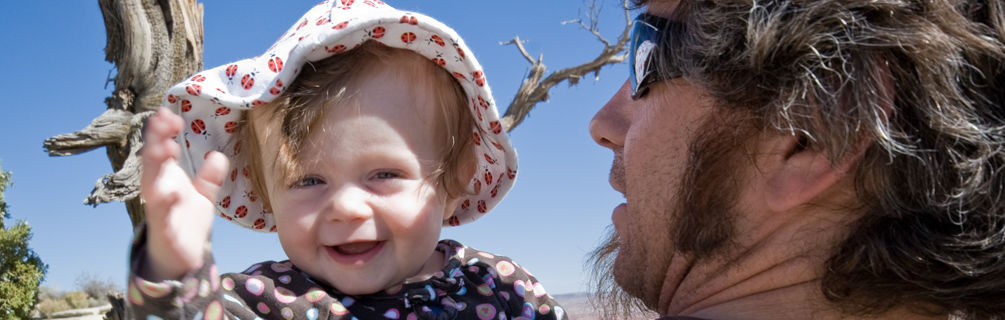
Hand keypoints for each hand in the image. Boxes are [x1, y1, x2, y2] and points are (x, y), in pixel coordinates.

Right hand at [140, 108, 228, 280]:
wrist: (182, 258)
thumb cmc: (186, 221)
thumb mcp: (202, 195)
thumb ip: (209, 176)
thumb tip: (218, 155)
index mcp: (166, 178)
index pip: (160, 148)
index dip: (163, 130)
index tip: (171, 113)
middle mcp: (158, 189)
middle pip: (152, 159)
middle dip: (156, 138)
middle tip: (165, 119)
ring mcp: (158, 208)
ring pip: (151, 183)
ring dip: (156, 164)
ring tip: (168, 146)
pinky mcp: (164, 228)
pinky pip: (162, 214)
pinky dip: (165, 204)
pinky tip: (174, 193)